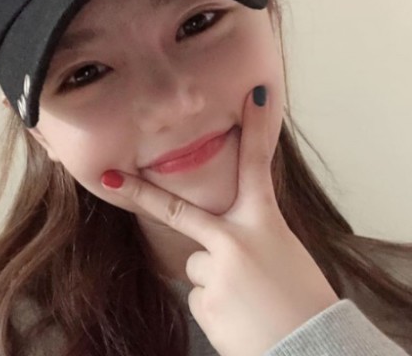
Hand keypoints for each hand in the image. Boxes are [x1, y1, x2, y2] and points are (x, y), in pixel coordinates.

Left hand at [101, 86, 339, 355]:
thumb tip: (225, 238)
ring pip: (197, 266)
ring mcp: (217, 272)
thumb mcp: (284, 254)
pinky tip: (238, 316)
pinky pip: (199, 294)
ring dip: (215, 279)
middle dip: (140, 193)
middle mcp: (236, 242)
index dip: (258, 128)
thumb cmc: (304, 301)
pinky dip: (215, 303)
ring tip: (246, 300)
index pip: (259, 165)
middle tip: (111, 178)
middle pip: (179, 210)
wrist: (314, 349)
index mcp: (265, 224)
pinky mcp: (206, 303)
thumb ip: (252, 235)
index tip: (256, 95)